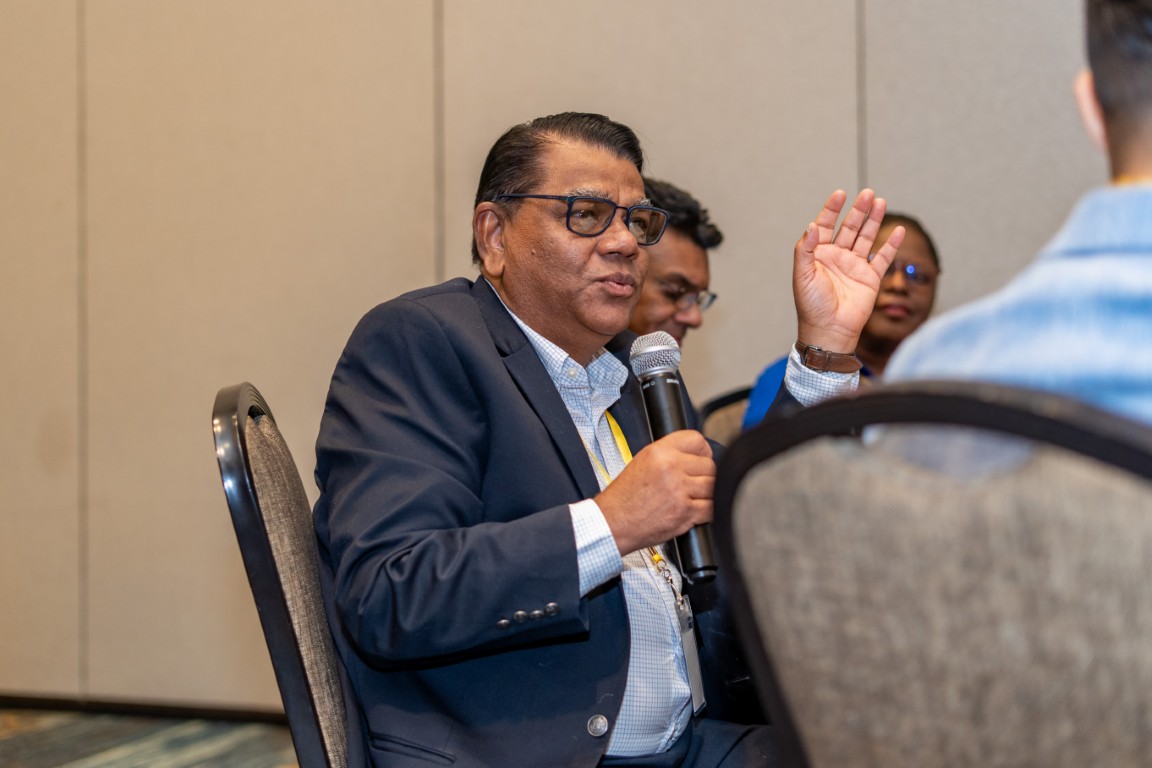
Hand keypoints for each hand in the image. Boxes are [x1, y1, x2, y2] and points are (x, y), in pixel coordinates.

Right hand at [595, 430, 713, 555]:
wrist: (614, 521)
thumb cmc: (626, 496)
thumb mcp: (644, 461)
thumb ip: (670, 454)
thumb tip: (697, 456)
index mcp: (660, 451)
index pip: (698, 441)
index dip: (702, 453)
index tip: (700, 461)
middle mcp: (671, 467)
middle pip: (709, 466)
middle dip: (704, 476)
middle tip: (692, 485)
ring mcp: (680, 490)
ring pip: (713, 486)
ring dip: (705, 495)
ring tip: (690, 499)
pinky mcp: (685, 512)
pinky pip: (711, 508)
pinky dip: (706, 512)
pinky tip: (692, 511)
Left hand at [793, 189, 904, 352]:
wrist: (829, 330)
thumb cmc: (812, 305)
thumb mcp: (802, 275)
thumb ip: (805, 249)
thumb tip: (812, 225)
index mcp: (819, 254)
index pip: (826, 225)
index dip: (832, 209)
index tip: (840, 194)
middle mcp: (838, 256)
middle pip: (850, 227)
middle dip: (859, 210)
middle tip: (868, 193)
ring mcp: (855, 265)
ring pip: (866, 237)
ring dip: (873, 220)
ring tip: (880, 202)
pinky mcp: (870, 277)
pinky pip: (883, 257)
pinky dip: (891, 245)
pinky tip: (898, 231)